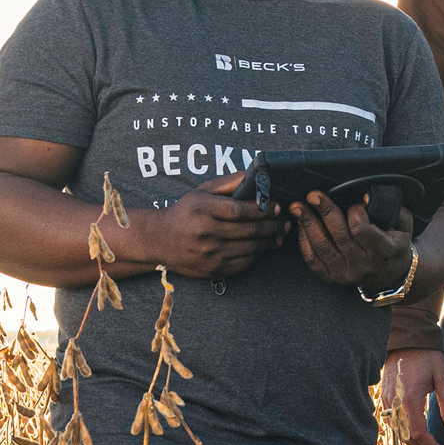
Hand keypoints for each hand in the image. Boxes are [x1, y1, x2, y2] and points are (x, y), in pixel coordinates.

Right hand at [128, 171, 286, 280]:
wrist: (159, 240)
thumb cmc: (186, 212)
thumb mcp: (202, 192)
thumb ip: (230, 183)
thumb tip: (257, 174)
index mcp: (203, 210)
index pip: (241, 210)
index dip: (263, 209)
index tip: (276, 206)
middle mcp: (205, 233)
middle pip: (250, 230)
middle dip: (273, 225)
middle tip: (285, 221)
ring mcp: (208, 255)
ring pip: (251, 248)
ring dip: (270, 241)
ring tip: (279, 233)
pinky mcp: (211, 271)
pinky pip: (243, 263)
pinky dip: (256, 254)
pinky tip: (262, 246)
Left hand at [290, 190, 413, 287]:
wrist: (391, 274)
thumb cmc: (395, 244)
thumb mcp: (403, 225)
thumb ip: (390, 209)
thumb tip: (365, 197)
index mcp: (382, 251)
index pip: (361, 229)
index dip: (355, 212)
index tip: (356, 205)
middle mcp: (362, 265)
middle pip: (338, 235)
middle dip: (324, 211)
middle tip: (314, 195)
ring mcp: (345, 273)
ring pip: (321, 247)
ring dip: (308, 224)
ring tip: (299, 208)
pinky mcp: (332, 277)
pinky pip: (312, 259)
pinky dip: (304, 241)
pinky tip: (301, 225)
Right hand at [381, 348, 443, 444]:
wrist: (406, 340)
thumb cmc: (428, 356)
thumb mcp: (442, 377)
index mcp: (410, 398)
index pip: (418, 432)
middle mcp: (394, 403)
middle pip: (406, 436)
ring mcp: (386, 401)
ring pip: (398, 431)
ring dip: (413, 443)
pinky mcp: (384, 398)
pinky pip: (393, 422)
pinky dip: (405, 432)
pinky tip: (416, 437)